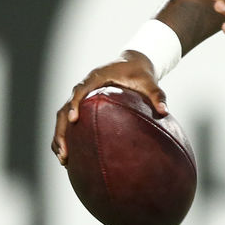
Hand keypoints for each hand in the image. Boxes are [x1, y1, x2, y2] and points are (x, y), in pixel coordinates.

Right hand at [50, 52, 167, 165]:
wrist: (133, 64)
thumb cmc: (140, 73)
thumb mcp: (149, 82)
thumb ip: (157, 94)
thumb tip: (164, 111)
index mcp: (96, 77)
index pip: (80, 90)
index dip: (74, 104)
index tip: (73, 120)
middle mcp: (84, 87)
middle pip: (64, 108)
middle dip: (61, 130)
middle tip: (65, 152)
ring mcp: (81, 98)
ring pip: (62, 118)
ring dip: (60, 137)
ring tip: (64, 160)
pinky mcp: (82, 106)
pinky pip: (68, 122)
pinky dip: (67, 137)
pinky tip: (71, 157)